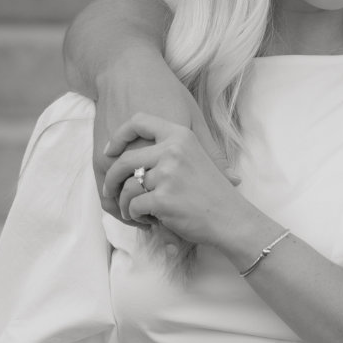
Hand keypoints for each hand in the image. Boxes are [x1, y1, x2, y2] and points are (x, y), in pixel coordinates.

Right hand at [94, 54, 226, 220]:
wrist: (123, 68)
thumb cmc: (164, 90)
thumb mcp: (192, 118)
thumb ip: (210, 152)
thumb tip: (234, 181)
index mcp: (162, 150)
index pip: (170, 199)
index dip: (178, 223)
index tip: (187, 231)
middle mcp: (135, 157)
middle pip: (143, 206)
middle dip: (155, 223)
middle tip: (168, 232)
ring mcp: (112, 159)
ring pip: (120, 204)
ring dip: (133, 215)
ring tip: (150, 218)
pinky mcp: (98, 158)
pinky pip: (106, 193)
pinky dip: (119, 202)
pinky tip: (134, 200)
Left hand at [102, 113, 245, 250]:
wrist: (232, 219)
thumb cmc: (213, 191)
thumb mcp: (197, 155)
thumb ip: (170, 147)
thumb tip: (131, 146)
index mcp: (181, 136)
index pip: (139, 121)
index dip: (118, 135)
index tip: (110, 150)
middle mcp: (173, 150)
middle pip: (124, 159)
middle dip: (112, 178)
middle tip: (110, 190)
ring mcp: (168, 174)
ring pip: (127, 186)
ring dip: (125, 203)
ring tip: (136, 212)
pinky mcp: (163, 199)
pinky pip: (133, 206)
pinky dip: (136, 217)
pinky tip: (149, 221)